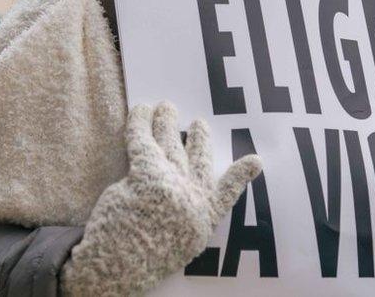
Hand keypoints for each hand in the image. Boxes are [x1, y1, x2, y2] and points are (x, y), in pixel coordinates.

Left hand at [62, 101, 262, 296]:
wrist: (118, 266)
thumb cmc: (141, 260)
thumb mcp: (178, 246)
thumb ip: (186, 219)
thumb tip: (180, 192)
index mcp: (203, 220)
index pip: (226, 194)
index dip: (241, 176)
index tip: (256, 160)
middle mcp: (192, 198)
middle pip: (198, 159)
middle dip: (199, 139)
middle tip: (199, 122)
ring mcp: (171, 183)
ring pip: (170, 143)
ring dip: (168, 122)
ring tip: (167, 108)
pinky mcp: (145, 173)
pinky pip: (142, 138)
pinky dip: (140, 121)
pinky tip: (141, 110)